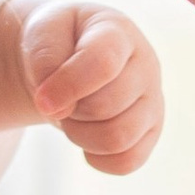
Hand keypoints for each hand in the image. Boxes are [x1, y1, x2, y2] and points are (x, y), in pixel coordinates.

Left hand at [0, 0, 166, 174]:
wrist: (66, 56)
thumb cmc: (57, 42)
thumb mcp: (42, 36)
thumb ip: (46, 61)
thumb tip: (61, 109)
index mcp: (118, 32)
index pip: (103, 63)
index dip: (69, 86)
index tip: (41, 100)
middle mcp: (146, 65)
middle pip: (107, 106)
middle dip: (70, 111)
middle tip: (60, 99)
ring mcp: (153, 100)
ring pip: (118, 139)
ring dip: (80, 135)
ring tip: (73, 116)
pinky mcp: (151, 132)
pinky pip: (127, 162)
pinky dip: (97, 158)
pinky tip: (87, 138)